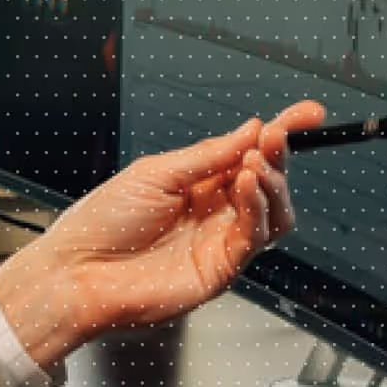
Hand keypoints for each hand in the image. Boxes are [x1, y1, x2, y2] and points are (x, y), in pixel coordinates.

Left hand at [0, 103, 321, 370]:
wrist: (78, 273)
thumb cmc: (103, 223)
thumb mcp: (154, 173)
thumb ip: (207, 156)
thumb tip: (251, 129)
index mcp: (197, 183)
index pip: (249, 154)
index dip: (281, 135)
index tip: (309, 113)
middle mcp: (214, 211)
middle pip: (267, 181)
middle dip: (278, 155)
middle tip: (277, 137)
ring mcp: (220, 241)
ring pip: (273, 212)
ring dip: (273, 182)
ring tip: (256, 164)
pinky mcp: (222, 269)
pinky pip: (255, 237)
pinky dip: (258, 207)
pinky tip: (246, 184)